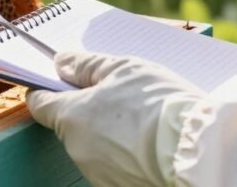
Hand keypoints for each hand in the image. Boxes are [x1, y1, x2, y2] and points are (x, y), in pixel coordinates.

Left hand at [26, 51, 204, 186]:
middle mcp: (77, 149)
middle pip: (71, 125)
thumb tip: (61, 63)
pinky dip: (126, 154)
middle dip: (90, 111)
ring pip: (95, 146)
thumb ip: (86, 65)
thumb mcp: (123, 69)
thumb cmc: (158, 104)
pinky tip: (149, 143)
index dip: (48, 89)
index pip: (40, 103)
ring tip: (143, 122)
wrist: (196, 151)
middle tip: (122, 97)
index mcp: (70, 116)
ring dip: (110, 134)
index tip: (62, 81)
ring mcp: (97, 172)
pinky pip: (115, 165)